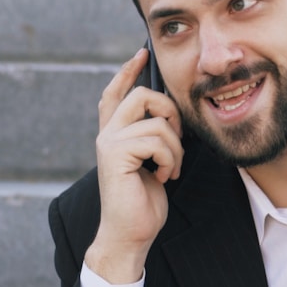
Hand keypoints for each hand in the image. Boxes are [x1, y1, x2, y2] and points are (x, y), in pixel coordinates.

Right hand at [84, 47, 183, 282]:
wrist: (131, 233)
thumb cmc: (145, 201)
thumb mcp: (153, 162)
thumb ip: (155, 137)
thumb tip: (172, 116)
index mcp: (114, 133)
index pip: (116, 92)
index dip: (128, 71)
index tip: (142, 53)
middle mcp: (107, 134)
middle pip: (141, 95)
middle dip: (169, 111)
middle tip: (178, 138)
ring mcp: (108, 142)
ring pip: (156, 121)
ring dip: (175, 147)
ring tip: (171, 167)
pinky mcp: (115, 154)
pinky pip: (156, 140)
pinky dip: (170, 159)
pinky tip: (164, 176)